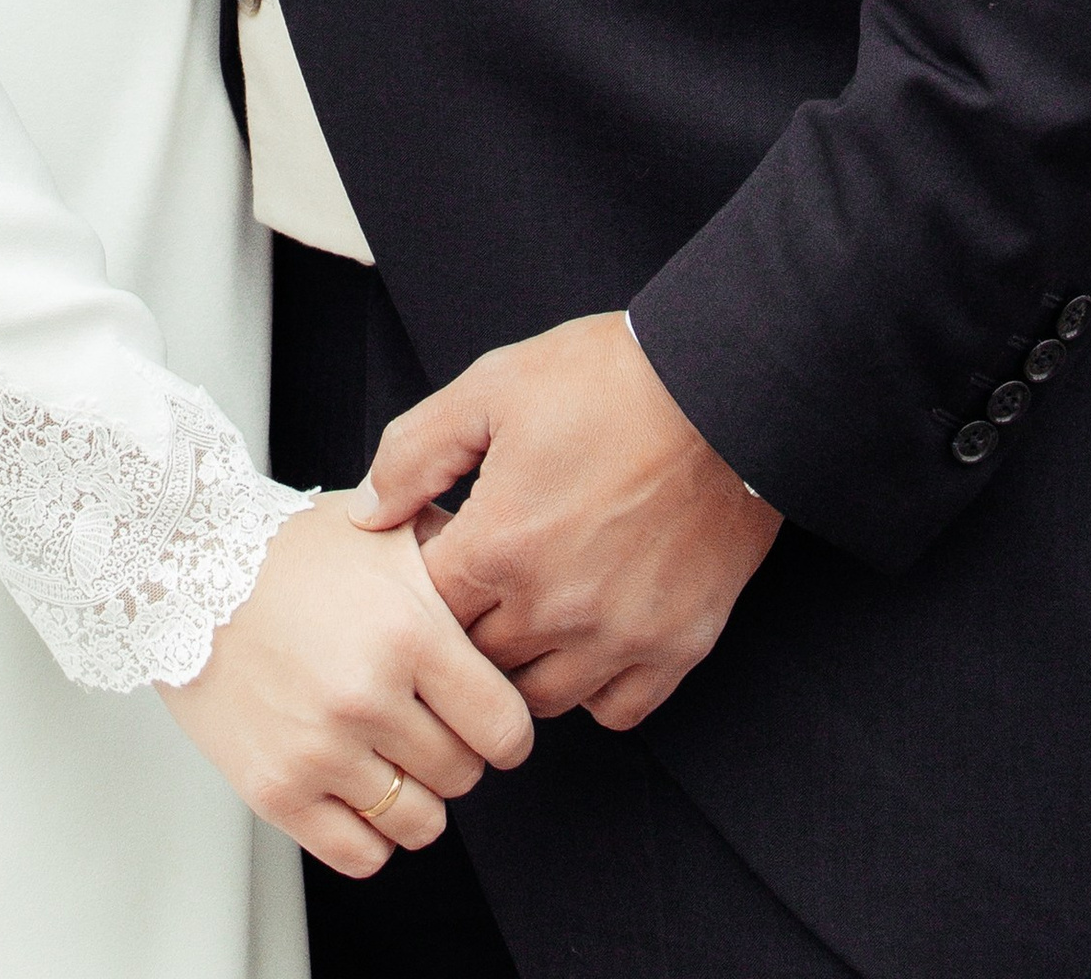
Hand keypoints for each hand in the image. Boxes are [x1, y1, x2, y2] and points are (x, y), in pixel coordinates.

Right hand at [157, 490, 533, 874]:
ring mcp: (320, 749)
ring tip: (390, 753)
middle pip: (465, 775)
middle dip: (455, 751)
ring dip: (416, 795)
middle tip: (424, 721)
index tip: (488, 721)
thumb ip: (457, 554)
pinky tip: (356, 784)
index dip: (506, 729)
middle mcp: (369, 694)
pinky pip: (361, 855)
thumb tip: (512, 581)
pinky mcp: (276, 790)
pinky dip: (371, 832)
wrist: (183, 569)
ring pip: (421, 823)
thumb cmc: (288, 549)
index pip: (506, 729)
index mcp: (409, 629)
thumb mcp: (384, 529)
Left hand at [353, 312, 779, 729]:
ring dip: (525, 662)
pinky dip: (595, 686)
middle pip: (477, 660)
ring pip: (541, 697)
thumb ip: (414, 454)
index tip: (441, 550)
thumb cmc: (606, 380)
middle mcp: (555, 609)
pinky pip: (616, 710)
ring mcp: (620, 637)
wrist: (725, 390)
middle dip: (468, 625)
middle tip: (484, 579)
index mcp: (500, 547)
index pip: (425, 612)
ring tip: (531, 609)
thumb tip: (365, 515)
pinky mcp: (677, 647)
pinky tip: (589, 636)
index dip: (423, 582)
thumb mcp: (490, 389)